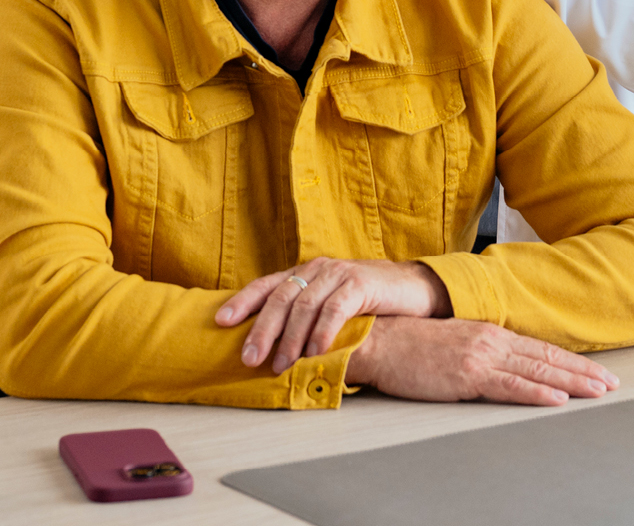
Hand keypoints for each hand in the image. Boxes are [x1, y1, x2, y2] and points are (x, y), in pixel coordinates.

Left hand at [215, 258, 451, 375]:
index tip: (220, 322)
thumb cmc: (369, 302)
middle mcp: (319, 269)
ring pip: (305, 306)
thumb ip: (306, 316)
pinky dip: (322, 332)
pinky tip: (315, 352)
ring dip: (290, 339)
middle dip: (262, 330)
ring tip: (281, 365)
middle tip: (249, 358)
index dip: (242, 302)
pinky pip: (335, 309)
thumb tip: (271, 349)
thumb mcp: (332, 303)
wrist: (414, 288)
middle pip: (281, 298)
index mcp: (307, 272)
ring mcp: (340, 274)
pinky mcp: (361, 284)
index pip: (267, 285)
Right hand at [348, 316, 618, 405]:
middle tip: (612, 384)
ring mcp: (482, 357)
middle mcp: (493, 341)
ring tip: (598, 392)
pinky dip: (537, 393)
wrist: (380, 339)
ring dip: (572, 383)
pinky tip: (557, 400)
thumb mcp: (455, 342)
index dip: (572, 362)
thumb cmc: (410, 344)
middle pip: (548, 359)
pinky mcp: (468, 375)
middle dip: (583, 372)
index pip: (541, 349)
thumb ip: (481, 350)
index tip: (596, 372)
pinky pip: (510, 386)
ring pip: (537, 372)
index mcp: (491, 333)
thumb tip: (505, 363)